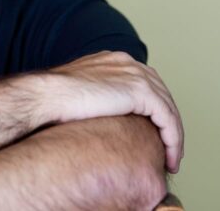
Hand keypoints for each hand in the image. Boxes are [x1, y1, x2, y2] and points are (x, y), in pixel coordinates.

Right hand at [43, 51, 183, 172]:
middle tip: (169, 149)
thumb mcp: (79, 93)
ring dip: (173, 136)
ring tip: (172, 159)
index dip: (153, 111)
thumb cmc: (53, 99)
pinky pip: (167, 119)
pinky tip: (171, 158)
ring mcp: (135, 75)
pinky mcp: (140, 92)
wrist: (46, 96)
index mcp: (113, 61)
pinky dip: (173, 140)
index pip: (145, 84)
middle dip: (168, 123)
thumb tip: (99, 118)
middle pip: (161, 94)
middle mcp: (127, 63)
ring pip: (168, 108)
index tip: (154, 134)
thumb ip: (95, 97)